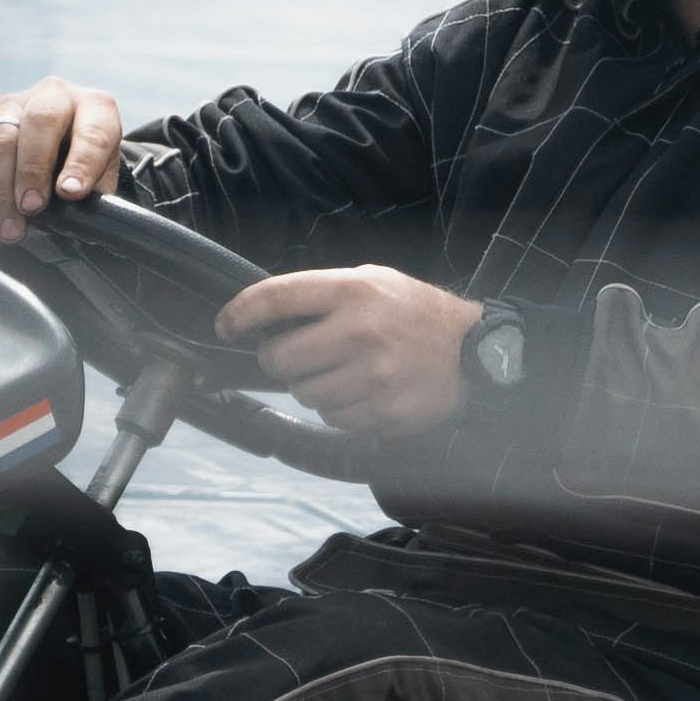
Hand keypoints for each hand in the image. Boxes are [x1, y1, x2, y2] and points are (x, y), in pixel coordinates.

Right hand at [0, 75, 123, 246]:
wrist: (54, 155)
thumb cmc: (83, 171)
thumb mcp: (101, 180)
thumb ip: (94, 196)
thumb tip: (76, 218)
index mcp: (94, 107)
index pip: (92, 130)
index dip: (82, 162)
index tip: (71, 193)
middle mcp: (52, 96)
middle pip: (39, 122)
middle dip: (32, 169)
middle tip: (31, 208)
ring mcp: (10, 106)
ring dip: (0, 192)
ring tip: (9, 232)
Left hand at [216, 266, 482, 435]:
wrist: (472, 351)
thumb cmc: (415, 313)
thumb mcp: (373, 281)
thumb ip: (322, 294)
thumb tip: (264, 317)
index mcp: (352, 291)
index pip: (275, 298)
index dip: (240, 313)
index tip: (227, 326)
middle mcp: (359, 331)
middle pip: (278, 358)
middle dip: (279, 359)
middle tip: (296, 355)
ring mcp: (371, 375)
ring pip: (303, 394)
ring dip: (311, 386)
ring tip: (340, 372)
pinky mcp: (382, 410)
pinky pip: (332, 418)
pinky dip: (338, 409)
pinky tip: (360, 392)